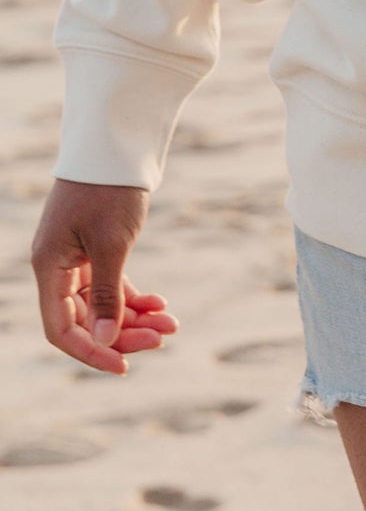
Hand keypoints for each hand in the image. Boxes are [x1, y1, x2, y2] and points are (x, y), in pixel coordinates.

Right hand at [31, 179, 179, 375]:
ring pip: (102, 304)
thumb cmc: (110, 190)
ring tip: (171, 322)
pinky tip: (160, 303)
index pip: (61, 329)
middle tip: (163, 336)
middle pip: (85, 319)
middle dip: (124, 332)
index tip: (124, 366)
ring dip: (135, 316)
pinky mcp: (94, 248)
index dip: (91, 351)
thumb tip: (105, 341)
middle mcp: (56, 266)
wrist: (117, 143)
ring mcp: (75, 257)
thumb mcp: (111, 245)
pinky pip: (111, 284)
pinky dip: (134, 296)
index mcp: (48, 267)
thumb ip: (106, 296)